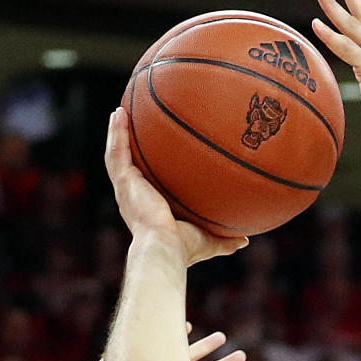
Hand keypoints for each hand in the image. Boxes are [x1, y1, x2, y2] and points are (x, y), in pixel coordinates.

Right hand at [105, 108, 247, 265]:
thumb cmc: (184, 249)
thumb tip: (245, 240)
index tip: (152, 156)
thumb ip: (225, 239)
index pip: (145, 185)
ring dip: (117, 133)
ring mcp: (127, 189)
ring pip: (117, 156)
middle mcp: (133, 198)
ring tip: (120, 111)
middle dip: (128, 147)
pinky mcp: (125, 182)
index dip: (145, 171)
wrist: (165, 248)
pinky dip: (116, 132)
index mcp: (148, 209)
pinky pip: (117, 152)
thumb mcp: (208, 240)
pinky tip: (119, 113)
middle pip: (128, 166)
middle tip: (131, 126)